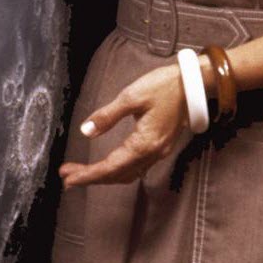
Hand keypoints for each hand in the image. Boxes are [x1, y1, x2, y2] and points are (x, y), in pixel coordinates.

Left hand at [58, 63, 191, 188]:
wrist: (195, 84)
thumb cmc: (165, 86)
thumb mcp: (131, 96)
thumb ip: (107, 116)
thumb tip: (86, 131)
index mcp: (145, 144)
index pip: (111, 167)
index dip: (88, 175)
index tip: (68, 178)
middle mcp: (153, 153)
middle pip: (118, 175)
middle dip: (91, 178)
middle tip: (67, 178)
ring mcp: (158, 152)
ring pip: (127, 173)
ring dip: (104, 176)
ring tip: (81, 174)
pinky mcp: (160, 146)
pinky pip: (136, 167)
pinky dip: (118, 170)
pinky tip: (106, 167)